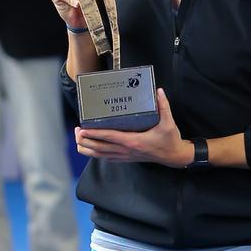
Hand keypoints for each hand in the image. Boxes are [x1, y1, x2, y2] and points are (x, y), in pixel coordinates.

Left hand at [74, 88, 193, 167]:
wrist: (174, 156)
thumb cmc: (169, 140)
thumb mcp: (169, 122)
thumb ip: (164, 106)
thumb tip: (159, 91)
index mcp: (134, 141)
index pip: (110, 137)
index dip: (95, 133)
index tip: (83, 129)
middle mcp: (126, 150)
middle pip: (99, 148)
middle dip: (85, 140)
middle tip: (77, 131)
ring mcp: (125, 156)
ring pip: (100, 155)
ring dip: (88, 148)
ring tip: (79, 139)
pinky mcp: (126, 159)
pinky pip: (107, 158)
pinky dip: (96, 154)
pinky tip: (91, 148)